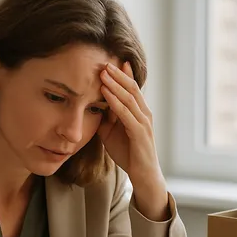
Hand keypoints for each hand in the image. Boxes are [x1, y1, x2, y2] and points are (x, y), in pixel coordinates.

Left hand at [98, 62, 168, 220]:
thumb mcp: (111, 132)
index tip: (108, 61)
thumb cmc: (128, 153)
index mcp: (139, 112)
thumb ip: (105, 118)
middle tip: (103, 61)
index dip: (121, 74)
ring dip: (115, 83)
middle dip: (117, 74)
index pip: (131, 88)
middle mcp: (144, 113)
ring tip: (103, 72)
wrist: (143, 175)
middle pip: (131, 87)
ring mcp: (144, 122)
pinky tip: (105, 93)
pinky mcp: (140, 133)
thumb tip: (91, 106)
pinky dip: (115, 101)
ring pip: (129, 97)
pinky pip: (126, 113)